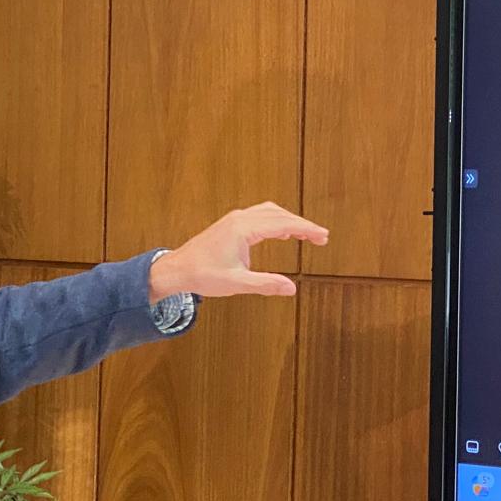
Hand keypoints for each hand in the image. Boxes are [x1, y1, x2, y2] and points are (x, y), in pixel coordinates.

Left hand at [149, 202, 328, 300]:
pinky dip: (277, 220)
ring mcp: (235, 219)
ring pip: (270, 212)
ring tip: (307, 234)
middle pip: (280, 215)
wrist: (177, 269)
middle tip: (322, 237)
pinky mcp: (232, 224)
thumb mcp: (237, 284)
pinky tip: (283, 231)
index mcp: (243, 229)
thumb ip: (265, 285)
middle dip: (302, 224)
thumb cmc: (203, 275)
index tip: (323, 236)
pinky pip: (261, 215)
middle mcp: (240, 219)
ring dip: (290, 220)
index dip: (305, 230)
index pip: (283, 225)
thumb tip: (291, 288)